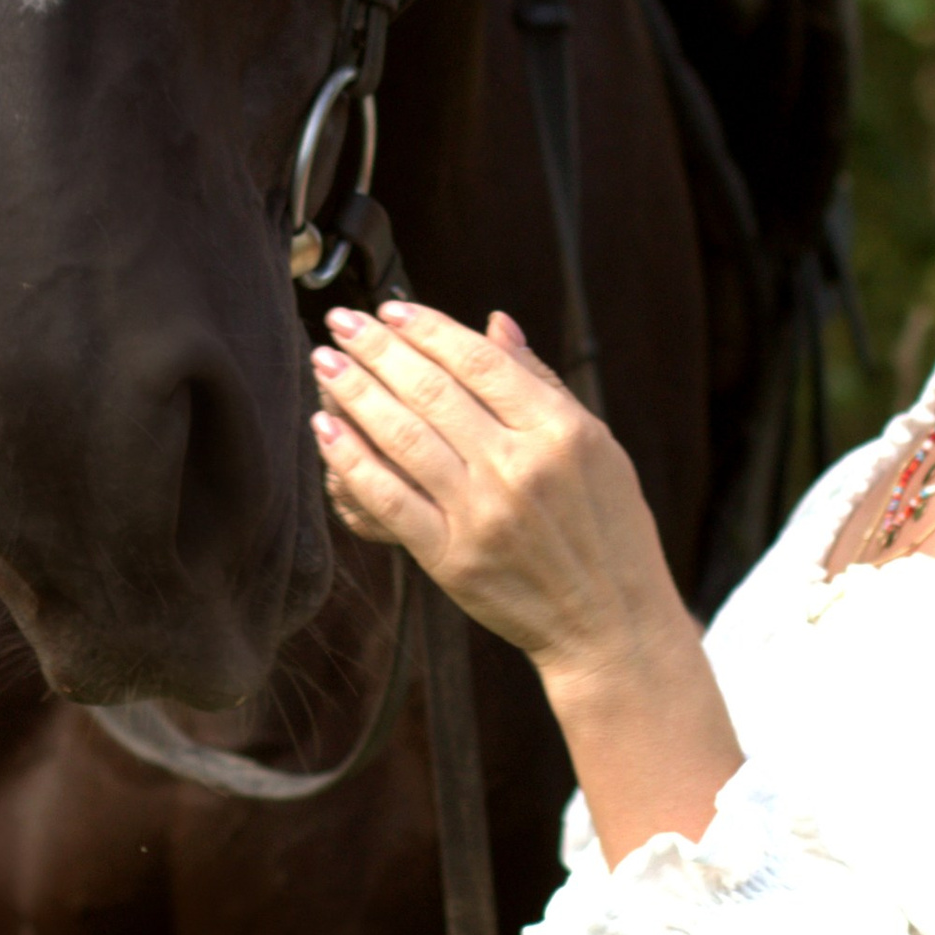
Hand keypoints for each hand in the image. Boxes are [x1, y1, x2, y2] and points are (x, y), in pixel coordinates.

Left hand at [309, 298, 742, 852]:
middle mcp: (521, 467)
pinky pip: (389, 499)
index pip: (478, 361)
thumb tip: (495, 323)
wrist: (610, 624)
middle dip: (377, 349)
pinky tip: (326, 429)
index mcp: (561, 431)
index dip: (427, 329)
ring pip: (403, 437)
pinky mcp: (452, 558)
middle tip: (341, 322)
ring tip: (324, 363)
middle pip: (432, 390)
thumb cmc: (608, 529)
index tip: (390, 309)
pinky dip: (352, 461)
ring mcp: (483, 514)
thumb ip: (542, 384)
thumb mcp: (597, 447)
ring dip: (354, 392)